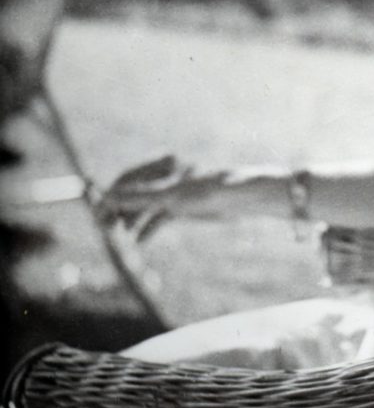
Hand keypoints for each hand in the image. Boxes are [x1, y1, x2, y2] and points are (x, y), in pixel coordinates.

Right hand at [99, 155, 228, 234]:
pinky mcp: (183, 207)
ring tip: (121, 237)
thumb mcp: (170, 196)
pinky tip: (139, 242)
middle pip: (133, 194)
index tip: (97, 214)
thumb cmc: (209, 191)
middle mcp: (165, 177)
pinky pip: (158, 218)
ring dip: (131, 221)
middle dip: (119, 211)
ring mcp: (174, 192)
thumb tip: (108, 197)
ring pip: (144, 208)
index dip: (111, 197)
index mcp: (161, 166)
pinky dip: (148, 228)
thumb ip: (139, 197)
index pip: (127, 181)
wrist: (242, 199)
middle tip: (105, 229)